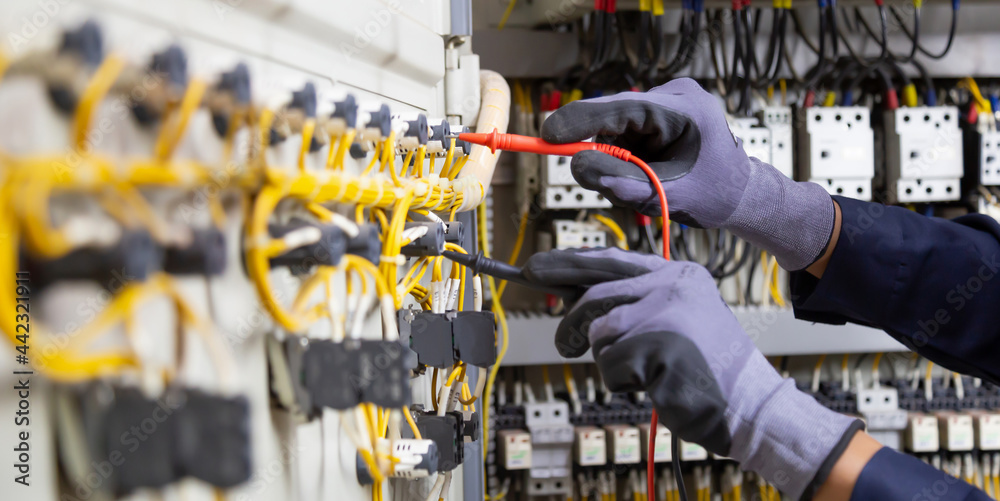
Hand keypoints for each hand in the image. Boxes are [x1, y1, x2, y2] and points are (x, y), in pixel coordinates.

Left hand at [523, 247, 862, 498]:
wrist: (750, 404)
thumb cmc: (708, 368)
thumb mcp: (676, 319)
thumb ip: (633, 305)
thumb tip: (573, 301)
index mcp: (677, 274)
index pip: (609, 260)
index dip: (567, 265)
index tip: (534, 270)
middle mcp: (671, 284)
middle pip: (595, 295)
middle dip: (571, 323)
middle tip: (563, 343)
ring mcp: (665, 313)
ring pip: (599, 333)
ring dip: (610, 361)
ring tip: (642, 371)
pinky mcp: (657, 345)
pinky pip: (611, 366)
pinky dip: (622, 382)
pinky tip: (654, 384)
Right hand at [541, 78, 835, 270]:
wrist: (743, 196)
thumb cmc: (717, 195)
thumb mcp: (669, 196)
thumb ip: (625, 183)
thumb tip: (578, 167)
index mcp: (683, 109)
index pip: (621, 106)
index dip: (580, 120)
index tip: (548, 134)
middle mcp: (673, 97)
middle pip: (613, 115)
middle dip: (598, 147)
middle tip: (595, 177)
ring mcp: (665, 105)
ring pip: (615, 127)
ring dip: (612, 157)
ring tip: (640, 184)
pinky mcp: (657, 117)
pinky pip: (623, 133)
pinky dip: (620, 157)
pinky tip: (641, 174)